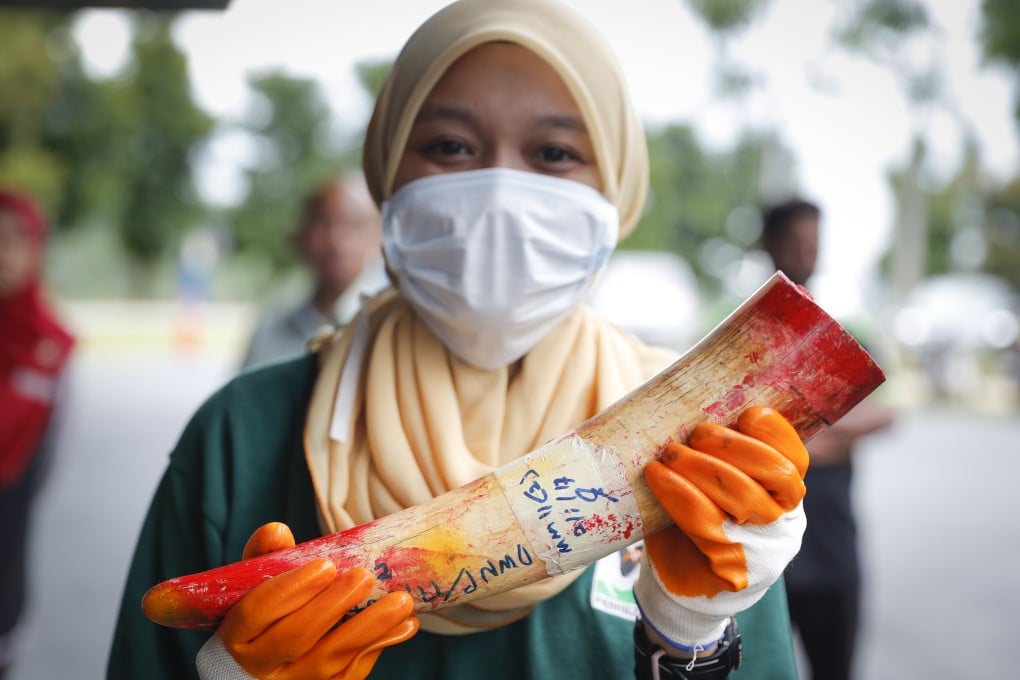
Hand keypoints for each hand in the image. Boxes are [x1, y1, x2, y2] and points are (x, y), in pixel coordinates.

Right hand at [196, 522, 418, 679]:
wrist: (253, 676)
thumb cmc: (258, 622)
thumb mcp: (250, 589)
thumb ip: (264, 558)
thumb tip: (278, 530)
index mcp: (233, 636)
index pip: (257, 612)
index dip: (292, 588)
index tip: (326, 565)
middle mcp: (256, 669)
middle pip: (295, 637)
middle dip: (334, 605)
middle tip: (365, 577)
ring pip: (328, 662)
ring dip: (369, 629)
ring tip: (401, 601)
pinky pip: (348, 677)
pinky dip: (377, 649)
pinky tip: (402, 627)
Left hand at [633, 406, 807, 650]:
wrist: (682, 585)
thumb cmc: (698, 523)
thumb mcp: (715, 485)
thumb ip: (718, 454)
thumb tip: (693, 403)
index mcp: (785, 496)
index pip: (795, 459)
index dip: (775, 433)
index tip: (747, 412)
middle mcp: (783, 522)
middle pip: (775, 474)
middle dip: (732, 445)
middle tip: (696, 432)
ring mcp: (763, 549)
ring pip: (742, 497)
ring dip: (701, 466)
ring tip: (671, 453)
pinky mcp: (732, 570)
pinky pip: (706, 523)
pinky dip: (678, 493)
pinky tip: (657, 476)